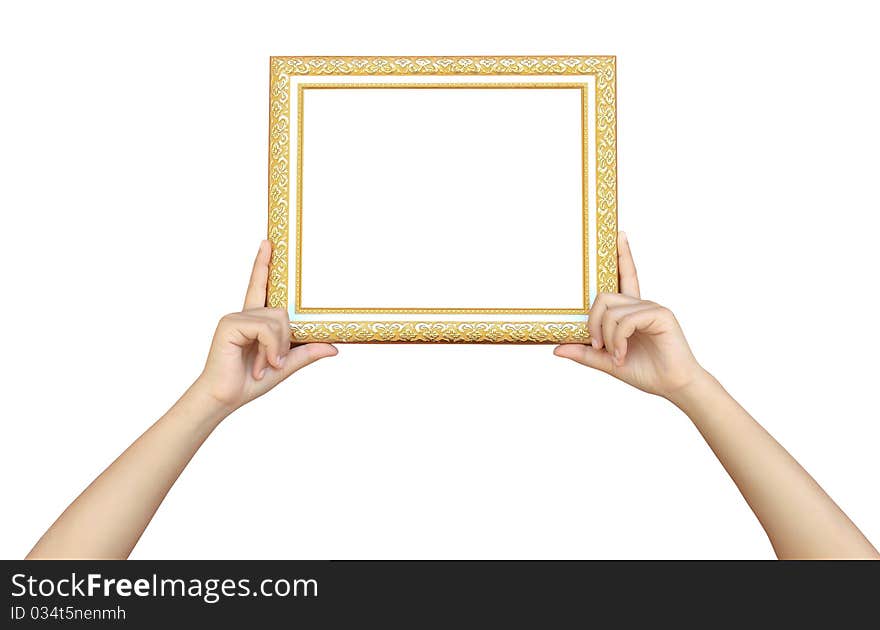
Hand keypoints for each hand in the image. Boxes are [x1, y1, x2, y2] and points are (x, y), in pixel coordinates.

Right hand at [194, 240, 336, 410]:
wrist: (224, 397)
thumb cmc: (248, 382)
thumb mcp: (285, 366)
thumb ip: (306, 352)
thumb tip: (334, 347)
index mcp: (253, 320)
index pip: (260, 285)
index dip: (263, 264)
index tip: (268, 242)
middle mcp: (244, 313)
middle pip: (283, 311)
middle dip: (286, 338)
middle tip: (276, 362)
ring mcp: (236, 316)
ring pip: (278, 319)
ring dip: (279, 347)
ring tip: (267, 365)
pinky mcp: (230, 323)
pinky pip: (265, 328)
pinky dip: (271, 347)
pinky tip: (262, 363)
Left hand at [554, 232, 704, 398]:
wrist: (673, 385)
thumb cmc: (646, 372)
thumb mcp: (607, 362)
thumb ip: (585, 352)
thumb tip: (557, 348)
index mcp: (631, 311)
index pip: (625, 276)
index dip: (622, 255)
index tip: (619, 234)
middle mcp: (641, 304)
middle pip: (603, 297)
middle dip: (592, 322)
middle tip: (597, 346)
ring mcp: (651, 307)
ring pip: (611, 312)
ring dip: (608, 338)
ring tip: (617, 356)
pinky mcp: (660, 314)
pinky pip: (626, 320)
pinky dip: (619, 340)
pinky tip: (624, 354)